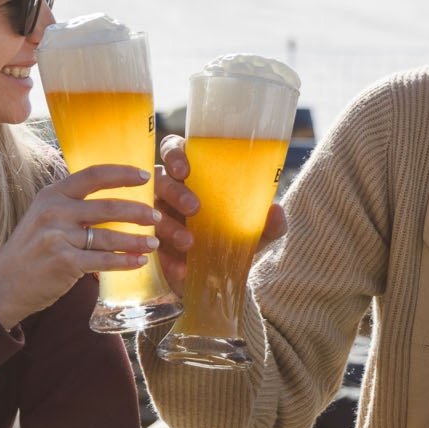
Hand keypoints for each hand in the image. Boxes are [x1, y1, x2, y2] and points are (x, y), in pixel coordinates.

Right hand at [0, 165, 160, 329]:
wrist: (2, 285)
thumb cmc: (30, 250)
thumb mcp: (44, 217)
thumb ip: (72, 206)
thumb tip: (116, 199)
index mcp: (52, 194)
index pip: (93, 175)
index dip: (122, 173)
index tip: (145, 176)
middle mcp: (54, 211)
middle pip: (108, 206)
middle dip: (138, 211)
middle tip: (157, 216)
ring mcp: (58, 237)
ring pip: (109, 235)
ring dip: (136, 239)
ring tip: (154, 242)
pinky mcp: (64, 262)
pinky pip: (103, 261)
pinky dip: (124, 261)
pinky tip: (138, 261)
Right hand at [155, 135, 287, 294]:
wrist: (223, 278)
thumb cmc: (235, 237)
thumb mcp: (255, 231)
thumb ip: (268, 223)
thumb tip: (277, 211)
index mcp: (193, 174)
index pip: (173, 149)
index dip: (174, 154)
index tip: (184, 169)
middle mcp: (169, 189)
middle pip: (161, 178)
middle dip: (175, 191)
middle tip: (194, 208)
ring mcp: (157, 215)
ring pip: (152, 211)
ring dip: (169, 226)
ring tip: (189, 243)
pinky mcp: (152, 243)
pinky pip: (152, 246)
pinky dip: (167, 258)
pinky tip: (182, 269)